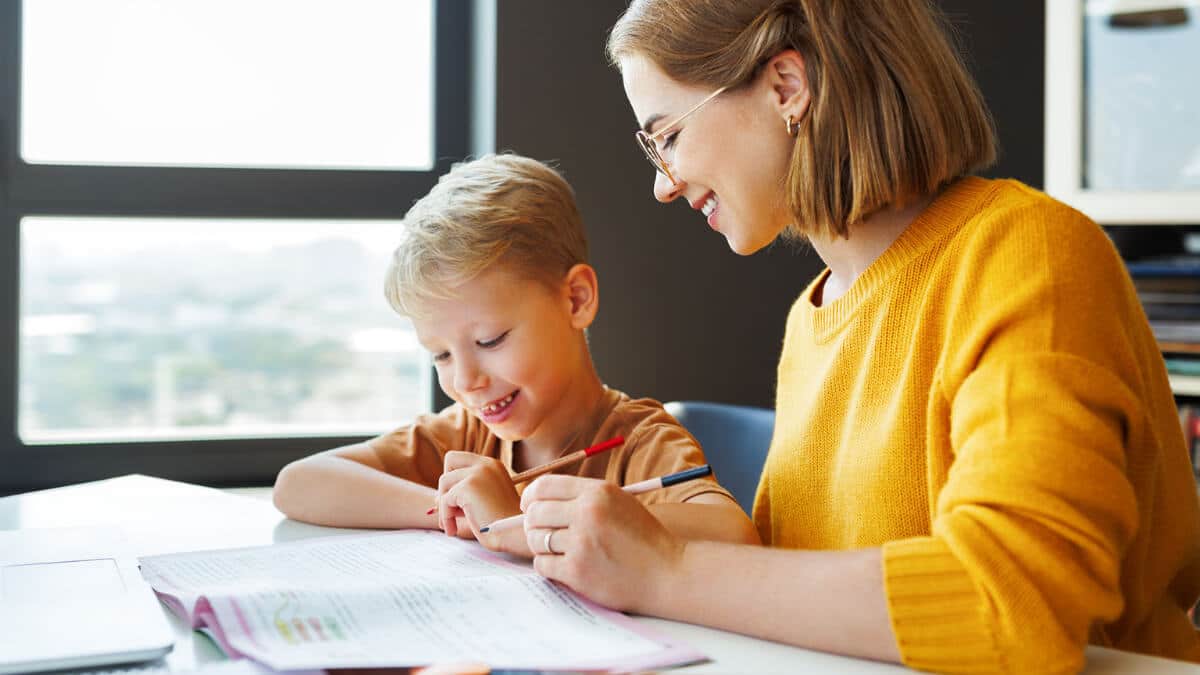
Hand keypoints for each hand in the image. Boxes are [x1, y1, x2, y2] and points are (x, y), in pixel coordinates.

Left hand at [436, 452, 523, 548]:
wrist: (515, 535)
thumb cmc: (502, 525)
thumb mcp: (484, 502)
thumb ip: (465, 495)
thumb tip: (438, 498)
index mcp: (493, 466)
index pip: (462, 459)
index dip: (455, 479)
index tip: (457, 503)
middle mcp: (486, 464)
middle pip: (450, 459)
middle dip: (446, 483)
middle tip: (450, 508)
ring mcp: (478, 473)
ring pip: (444, 481)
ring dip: (444, 505)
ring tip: (451, 525)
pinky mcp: (468, 487)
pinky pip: (444, 500)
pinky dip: (445, 517)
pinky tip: (453, 530)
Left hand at [519, 475, 685, 612]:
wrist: (669, 573)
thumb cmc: (644, 540)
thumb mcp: (619, 502)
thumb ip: (583, 498)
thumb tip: (536, 501)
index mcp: (597, 491)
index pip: (543, 486)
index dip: (530, 497)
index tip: (529, 507)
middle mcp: (587, 512)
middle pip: (535, 513)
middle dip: (532, 523)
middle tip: (541, 533)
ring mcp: (581, 542)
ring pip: (536, 539)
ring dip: (541, 546)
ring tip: (559, 551)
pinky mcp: (577, 571)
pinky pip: (542, 565)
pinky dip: (548, 566)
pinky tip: (565, 566)